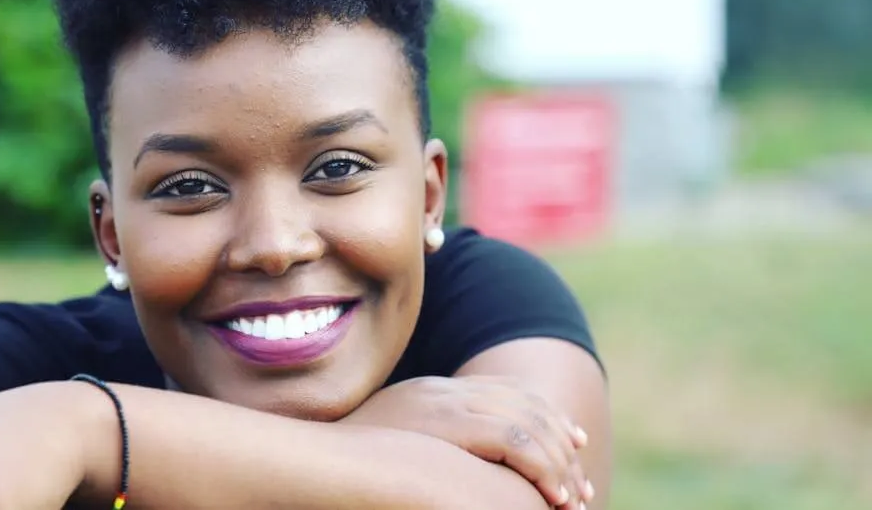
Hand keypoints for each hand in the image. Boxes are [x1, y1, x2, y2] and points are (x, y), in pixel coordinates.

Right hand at [342, 375, 592, 508]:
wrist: (311, 452)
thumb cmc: (340, 460)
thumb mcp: (388, 443)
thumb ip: (422, 444)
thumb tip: (445, 470)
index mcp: (433, 393)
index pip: (507, 394)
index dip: (546, 420)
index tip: (571, 449)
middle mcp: (443, 392)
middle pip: (524, 405)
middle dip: (560, 446)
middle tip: (579, 488)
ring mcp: (445, 405)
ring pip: (526, 424)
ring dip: (556, 465)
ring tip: (571, 501)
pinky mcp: (446, 426)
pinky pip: (511, 440)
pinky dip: (541, 467)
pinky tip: (551, 495)